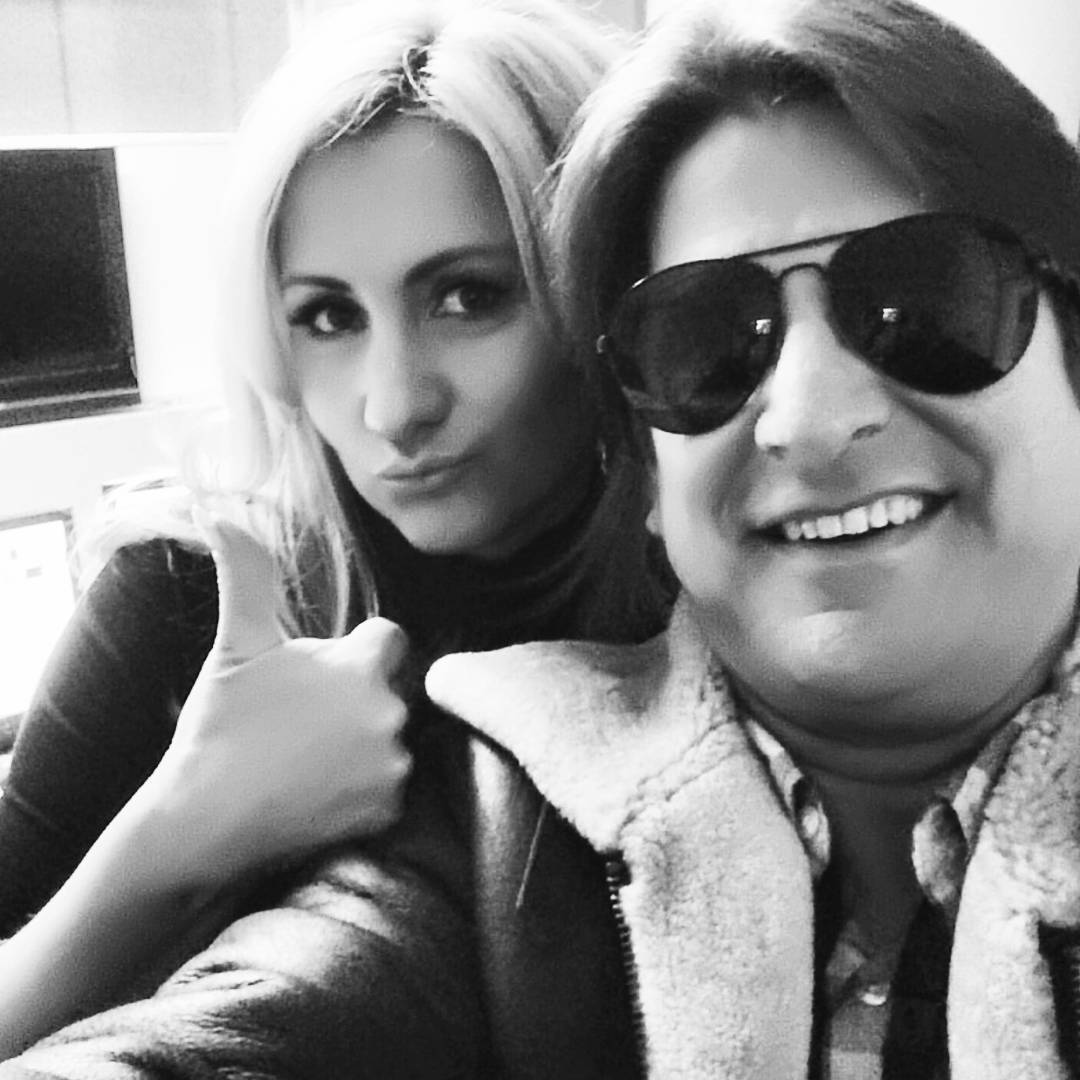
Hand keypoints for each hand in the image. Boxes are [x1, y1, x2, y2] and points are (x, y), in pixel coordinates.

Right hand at [139, 512, 411, 889]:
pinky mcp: (388, 810)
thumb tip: (219, 515)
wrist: (201, 823)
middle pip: (388, 691)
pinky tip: (320, 792)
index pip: (389, 638)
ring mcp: (392, 764)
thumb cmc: (219, 728)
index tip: (320, 674)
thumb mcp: (235, 646)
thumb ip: (246, 576)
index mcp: (362, 666)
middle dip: (356, 699)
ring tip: (307, 759)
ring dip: (361, 743)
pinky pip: (389, 788)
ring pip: (390, 738)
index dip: (356, 650)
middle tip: (302, 723)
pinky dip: (363, 790)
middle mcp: (389, 712)